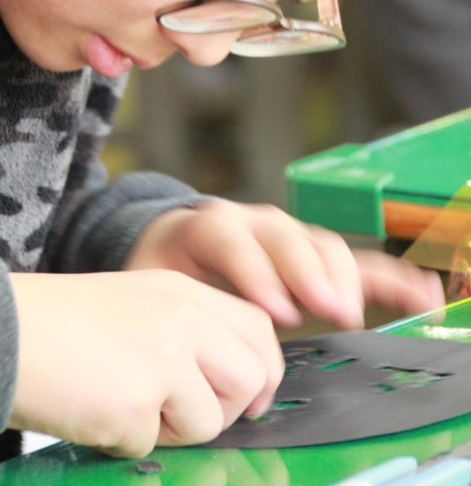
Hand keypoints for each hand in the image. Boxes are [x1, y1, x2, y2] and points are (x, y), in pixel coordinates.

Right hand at [9, 269, 283, 457]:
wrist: (6, 331)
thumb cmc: (64, 323)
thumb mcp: (139, 303)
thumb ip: (188, 330)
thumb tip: (230, 380)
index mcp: (183, 292)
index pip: (258, 328)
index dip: (265, 369)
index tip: (252, 396)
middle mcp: (182, 318)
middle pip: (251, 376)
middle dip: (227, 407)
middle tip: (182, 412)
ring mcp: (163, 357)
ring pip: (212, 421)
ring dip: (174, 429)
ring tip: (128, 405)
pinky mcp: (137, 400)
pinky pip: (154, 442)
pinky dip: (127, 439)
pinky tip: (97, 410)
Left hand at [125, 199, 444, 328]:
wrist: (177, 243)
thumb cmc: (167, 269)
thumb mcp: (154, 280)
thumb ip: (173, 302)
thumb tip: (194, 351)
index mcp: (208, 225)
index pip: (231, 238)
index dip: (255, 272)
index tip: (275, 311)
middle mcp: (253, 222)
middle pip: (284, 237)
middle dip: (306, 272)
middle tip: (325, 309)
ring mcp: (288, 235)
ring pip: (320, 244)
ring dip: (340, 277)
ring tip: (347, 313)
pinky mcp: (314, 256)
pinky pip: (355, 260)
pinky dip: (387, 276)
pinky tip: (419, 294)